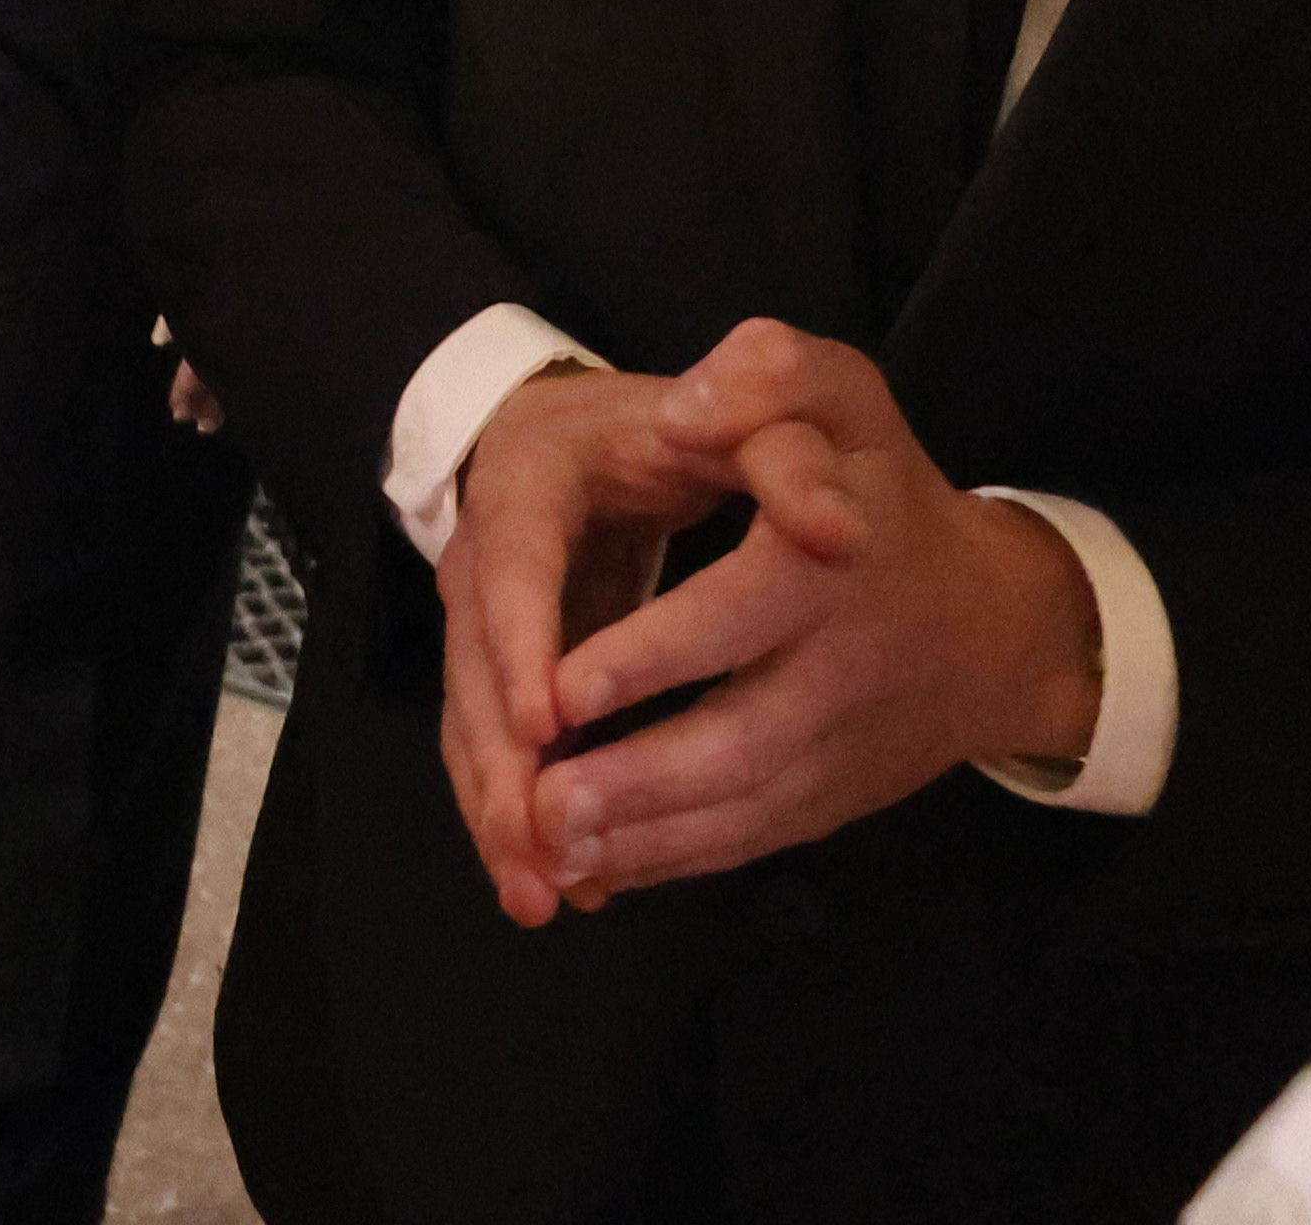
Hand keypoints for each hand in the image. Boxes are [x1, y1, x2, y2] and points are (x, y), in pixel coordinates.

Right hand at [435, 364, 762, 926]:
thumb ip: (791, 449)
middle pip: (474, 663)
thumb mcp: (750, 415)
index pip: (515, 561)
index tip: (550, 719)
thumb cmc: (692, 425)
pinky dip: (515, 814)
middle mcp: (484, 550)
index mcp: (531, 478)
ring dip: (497, 809)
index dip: (523, 639)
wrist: (620, 433)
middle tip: (536, 843)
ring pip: (473, 719)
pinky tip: (558, 885)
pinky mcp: (499, 667)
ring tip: (540, 895)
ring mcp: (482, 615)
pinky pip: (494, 746)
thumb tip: (837, 528)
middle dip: (500, 760)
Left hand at [518, 324, 1103, 911]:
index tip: (557, 690)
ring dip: (639, 838)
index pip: (737, 617)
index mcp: (833, 568)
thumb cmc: (887, 486)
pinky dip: (670, 860)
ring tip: (546, 846)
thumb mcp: (843, 396)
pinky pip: (747, 839)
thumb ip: (770, 376)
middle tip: (536, 803)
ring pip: (736, 809)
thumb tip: (688, 404)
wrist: (999, 622)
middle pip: (736, 741)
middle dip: (632, 780)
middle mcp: (844, 670)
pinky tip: (595, 868)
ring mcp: (841, 749)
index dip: (649, 657)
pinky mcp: (832, 800)